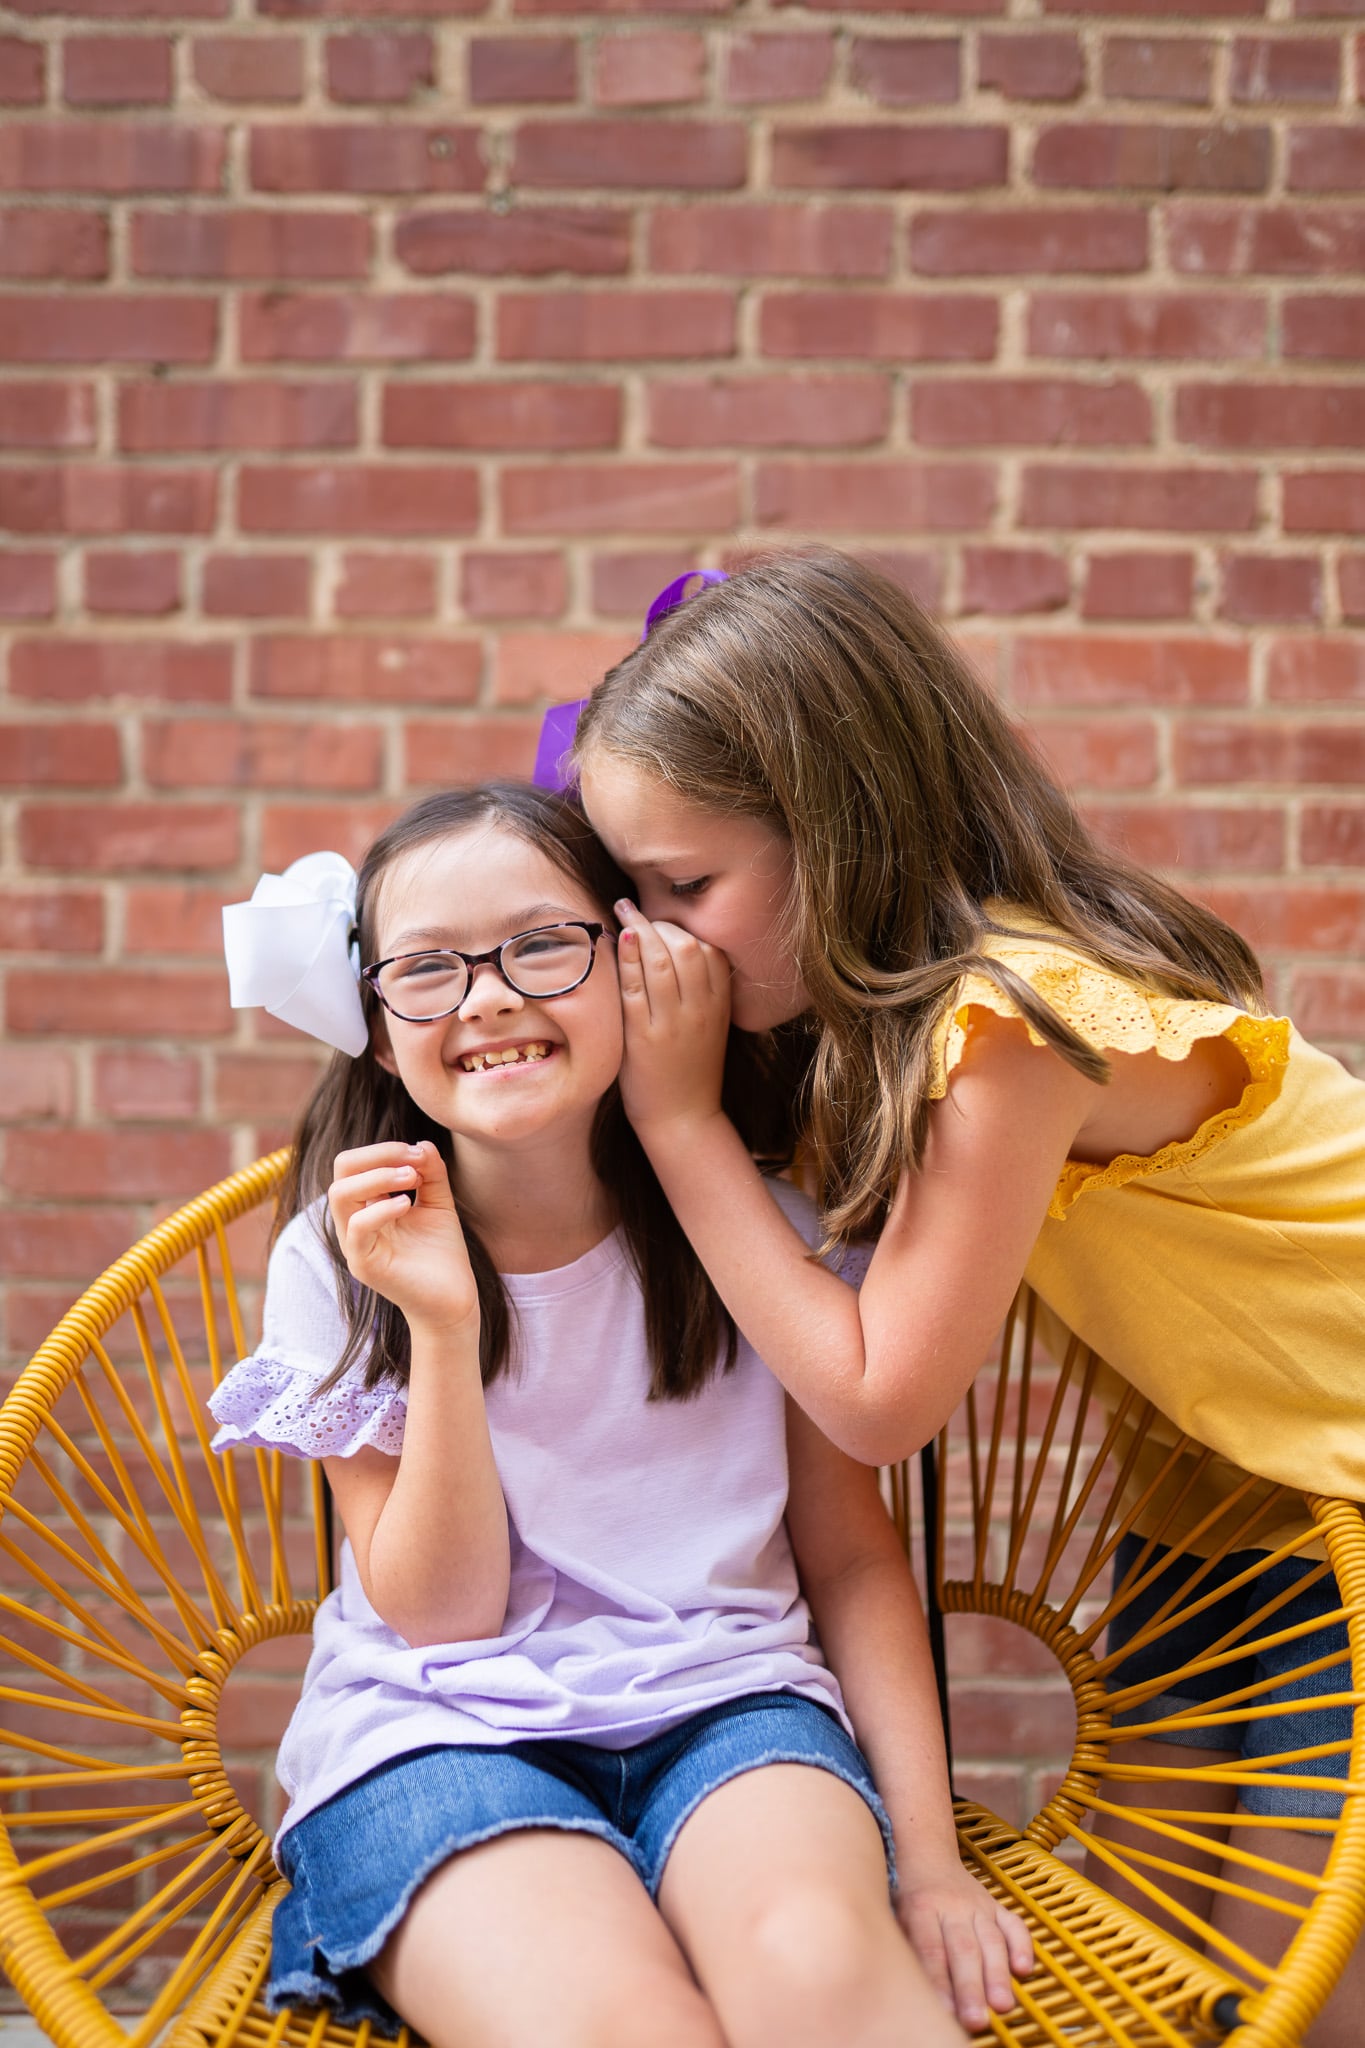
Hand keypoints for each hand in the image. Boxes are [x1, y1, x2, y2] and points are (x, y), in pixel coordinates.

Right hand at [328, 1141, 477, 1334]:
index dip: (384, 1149)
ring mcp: (355, 1244)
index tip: (420, 1154)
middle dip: (377, 1155)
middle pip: (341, 1171)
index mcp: (367, 1206)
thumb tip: (422, 1143)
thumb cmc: (442, 1254)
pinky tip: (408, 1205)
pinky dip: (381, 1208)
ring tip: (412, 1178)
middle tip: (414, 1161)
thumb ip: (431, 1173)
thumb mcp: (438, 1203)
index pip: (355, 1164)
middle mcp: (354, 1222)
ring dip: (378, 1177)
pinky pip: (357, 1227)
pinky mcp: (364, 1265)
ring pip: (340, 1195)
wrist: (454, 1300)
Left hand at [614, 903, 730, 1137]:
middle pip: (685, 948)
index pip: (709, 950)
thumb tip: (675, 947)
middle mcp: (700, 1011)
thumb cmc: (691, 1070)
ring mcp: (672, 1024)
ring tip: (623, 911)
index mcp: (720, 1006)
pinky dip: (628, 960)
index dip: (683, 927)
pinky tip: (619, 940)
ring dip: (639, 929)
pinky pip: (635, 989)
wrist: (684, 1119)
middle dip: (659, 922)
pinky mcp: (644, 1038)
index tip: (661, 919)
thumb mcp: (711, 1026)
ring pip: (660, 963)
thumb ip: (702, 991)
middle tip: (636, 911)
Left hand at [895, 1867, 1032, 2032]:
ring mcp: (977, 1905)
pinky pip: (1013, 1924)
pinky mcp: (995, 1906)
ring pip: (990, 1941)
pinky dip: (1022, 1946)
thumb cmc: (906, 1893)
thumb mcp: (894, 1912)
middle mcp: (951, 1906)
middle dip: (971, 1987)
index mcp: (921, 1908)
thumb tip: (906, 1985)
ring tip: (1002, 2006)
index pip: (930, 1948)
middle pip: (963, 1949)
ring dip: (997, 1976)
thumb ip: (905, 1945)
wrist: (926, 1853)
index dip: (939, 1980)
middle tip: (976, 2019)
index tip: (945, 2011)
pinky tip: (1024, 1970)